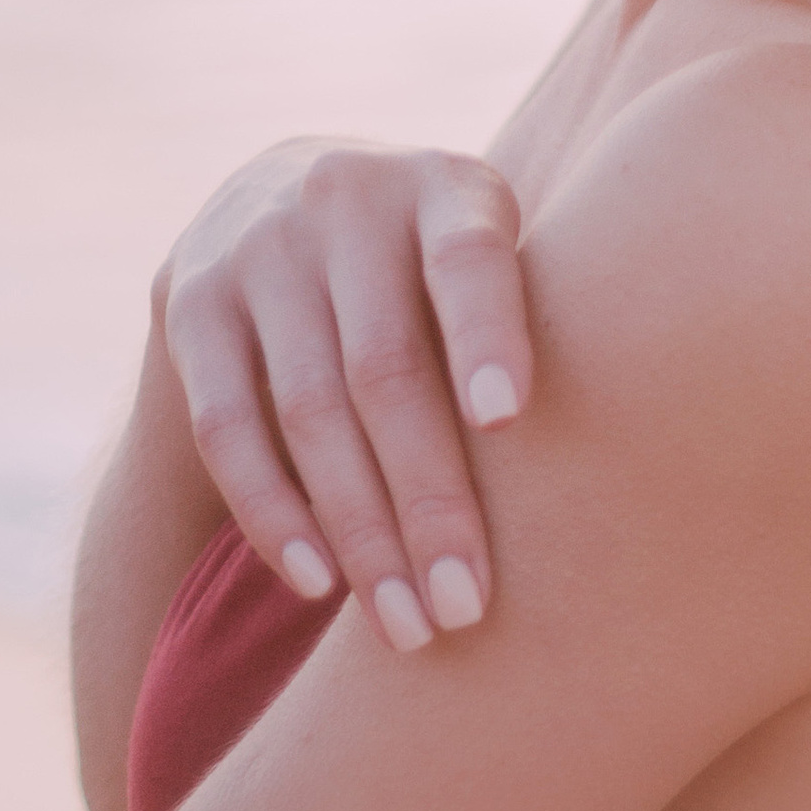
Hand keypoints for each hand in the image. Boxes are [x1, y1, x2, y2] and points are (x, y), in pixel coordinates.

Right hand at [155, 142, 530, 651]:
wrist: (279, 196)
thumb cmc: (434, 266)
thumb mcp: (486, 254)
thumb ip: (530, 323)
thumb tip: (620, 475)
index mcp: (442, 184)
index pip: (466, 259)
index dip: (485, 338)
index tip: (507, 423)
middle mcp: (342, 198)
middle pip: (385, 368)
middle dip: (428, 502)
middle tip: (467, 609)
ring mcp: (255, 247)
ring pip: (307, 411)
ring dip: (359, 532)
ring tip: (407, 626)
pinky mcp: (189, 301)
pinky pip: (225, 427)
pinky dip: (274, 513)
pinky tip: (319, 580)